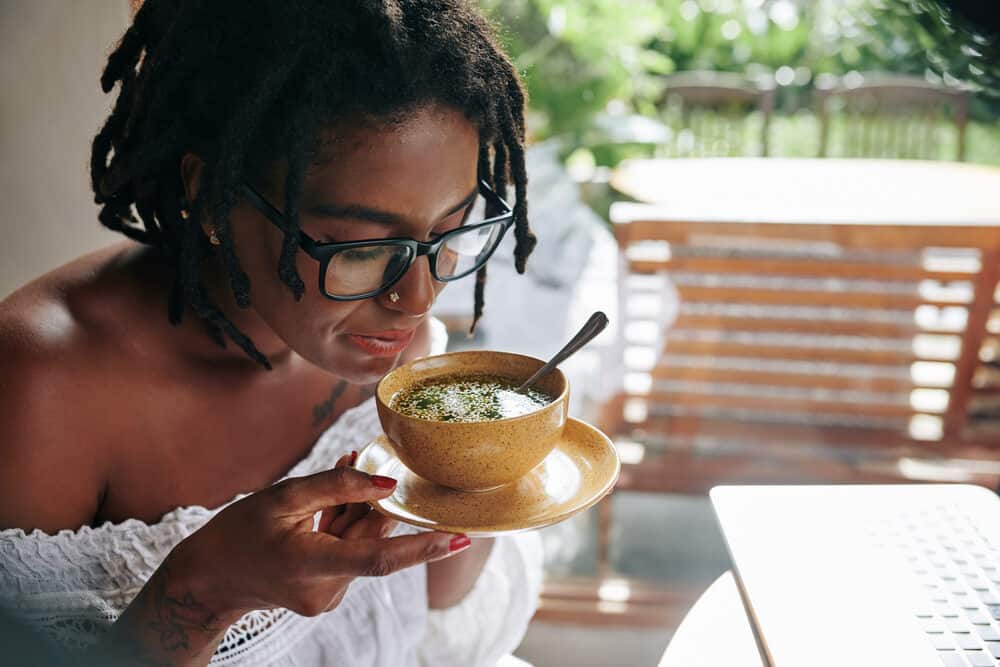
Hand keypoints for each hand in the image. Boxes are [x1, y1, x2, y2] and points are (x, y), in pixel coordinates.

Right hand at [165, 456, 469, 619]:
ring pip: (360, 543)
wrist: (208, 579)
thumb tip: (387, 483)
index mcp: (312, 566)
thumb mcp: (283, 498)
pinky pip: (348, 550)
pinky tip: (331, 499)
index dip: (422, 546)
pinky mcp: (326, 592)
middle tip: (369, 461)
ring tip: (343, 467)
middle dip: (376, 503)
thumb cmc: (239, 533)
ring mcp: (327, 596)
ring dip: (357, 510)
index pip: (380, 558)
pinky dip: (344, 524)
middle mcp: (326, 590)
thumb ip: (338, 487)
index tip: (460, 538)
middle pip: (370, 540)